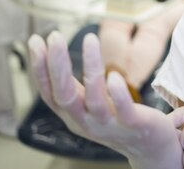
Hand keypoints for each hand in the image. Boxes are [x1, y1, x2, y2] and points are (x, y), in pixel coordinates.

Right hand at [28, 31, 181, 168]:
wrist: (149, 147)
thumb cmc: (115, 117)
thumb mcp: (86, 102)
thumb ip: (71, 83)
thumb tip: (51, 46)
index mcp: (72, 114)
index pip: (49, 92)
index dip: (39, 67)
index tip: (34, 40)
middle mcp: (85, 121)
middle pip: (65, 95)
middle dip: (57, 65)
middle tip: (54, 36)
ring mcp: (108, 125)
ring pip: (94, 98)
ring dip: (91, 66)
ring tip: (89, 39)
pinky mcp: (133, 124)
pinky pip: (123, 110)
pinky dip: (117, 93)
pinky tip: (114, 75)